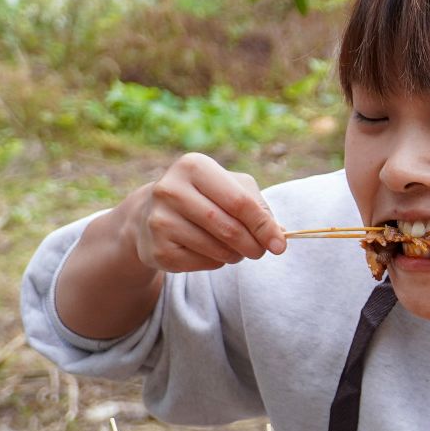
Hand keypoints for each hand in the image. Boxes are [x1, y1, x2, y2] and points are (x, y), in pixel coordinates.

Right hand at [125, 152, 285, 272]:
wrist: (150, 215)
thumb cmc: (202, 198)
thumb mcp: (230, 188)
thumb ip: (257, 207)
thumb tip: (278, 236)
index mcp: (193, 166)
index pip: (239, 201)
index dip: (264, 226)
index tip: (280, 245)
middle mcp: (171, 189)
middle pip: (228, 227)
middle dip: (252, 244)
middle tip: (260, 251)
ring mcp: (160, 220)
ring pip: (216, 249)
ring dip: (234, 255)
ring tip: (233, 248)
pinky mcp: (157, 249)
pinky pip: (201, 264)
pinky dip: (215, 263)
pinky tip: (208, 251)